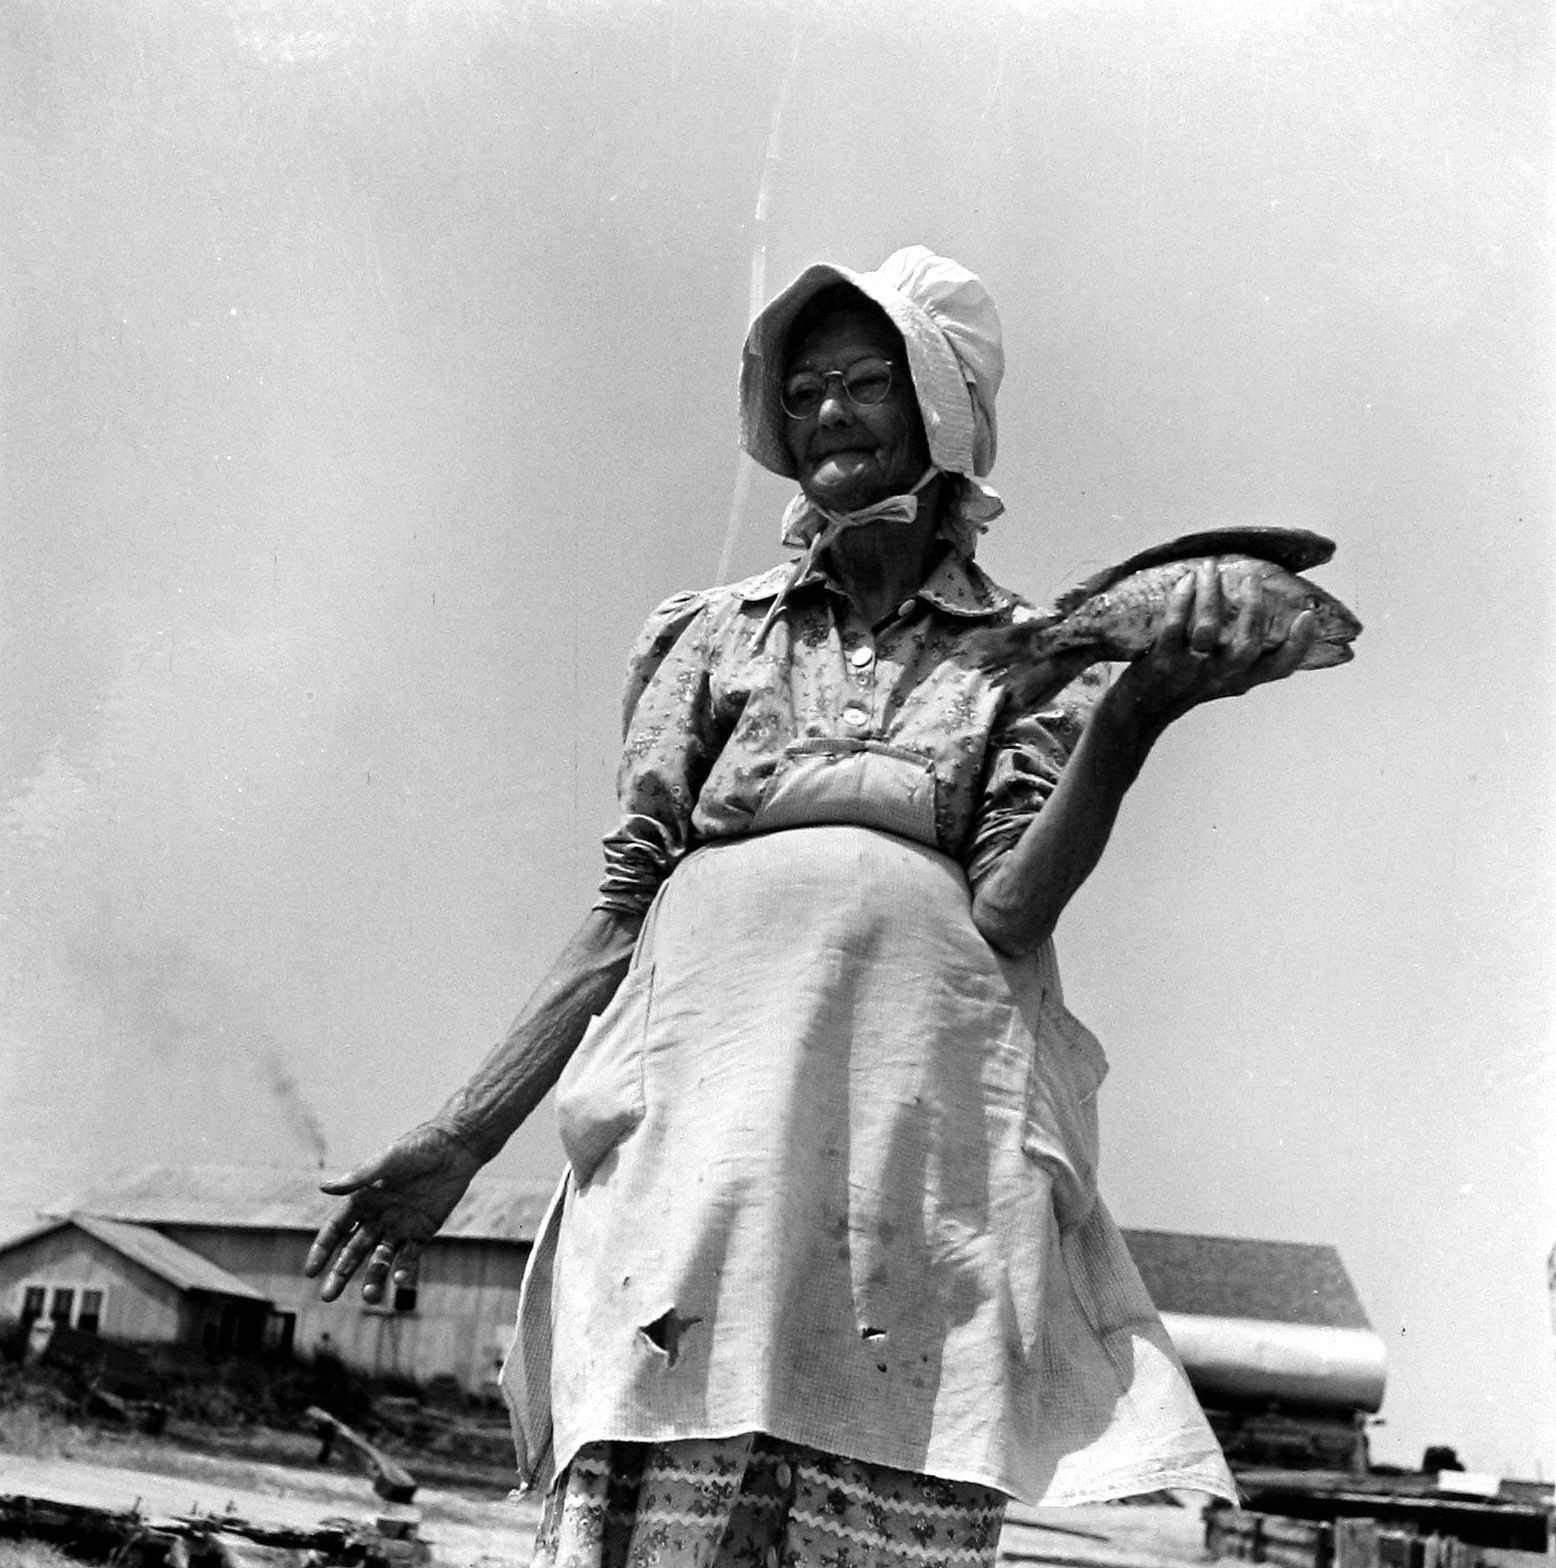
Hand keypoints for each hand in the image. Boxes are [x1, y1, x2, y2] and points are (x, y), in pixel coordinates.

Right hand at [305, 1123, 483, 1303]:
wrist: (456, 1147)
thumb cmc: (418, 1148)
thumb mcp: (388, 1160)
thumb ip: (359, 1177)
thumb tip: (323, 1187)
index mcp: (363, 1199)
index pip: (336, 1230)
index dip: (322, 1250)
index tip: (311, 1271)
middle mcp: (377, 1216)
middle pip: (353, 1251)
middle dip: (340, 1273)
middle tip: (327, 1296)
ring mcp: (399, 1226)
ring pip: (381, 1259)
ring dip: (373, 1278)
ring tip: (370, 1298)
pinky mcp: (423, 1231)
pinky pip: (410, 1255)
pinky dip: (405, 1269)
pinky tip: (400, 1280)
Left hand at [1110, 558, 1317, 731]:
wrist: (1137, 713)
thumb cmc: (1181, 687)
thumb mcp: (1219, 679)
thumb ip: (1240, 656)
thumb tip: (1262, 611)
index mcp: (1239, 681)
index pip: (1278, 669)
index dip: (1298, 645)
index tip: (1309, 617)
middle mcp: (1219, 677)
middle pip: (1247, 646)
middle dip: (1253, 609)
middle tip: (1252, 579)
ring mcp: (1189, 670)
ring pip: (1208, 629)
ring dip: (1211, 594)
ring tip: (1210, 568)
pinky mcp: (1162, 662)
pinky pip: (1174, 627)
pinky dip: (1182, 601)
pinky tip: (1186, 581)